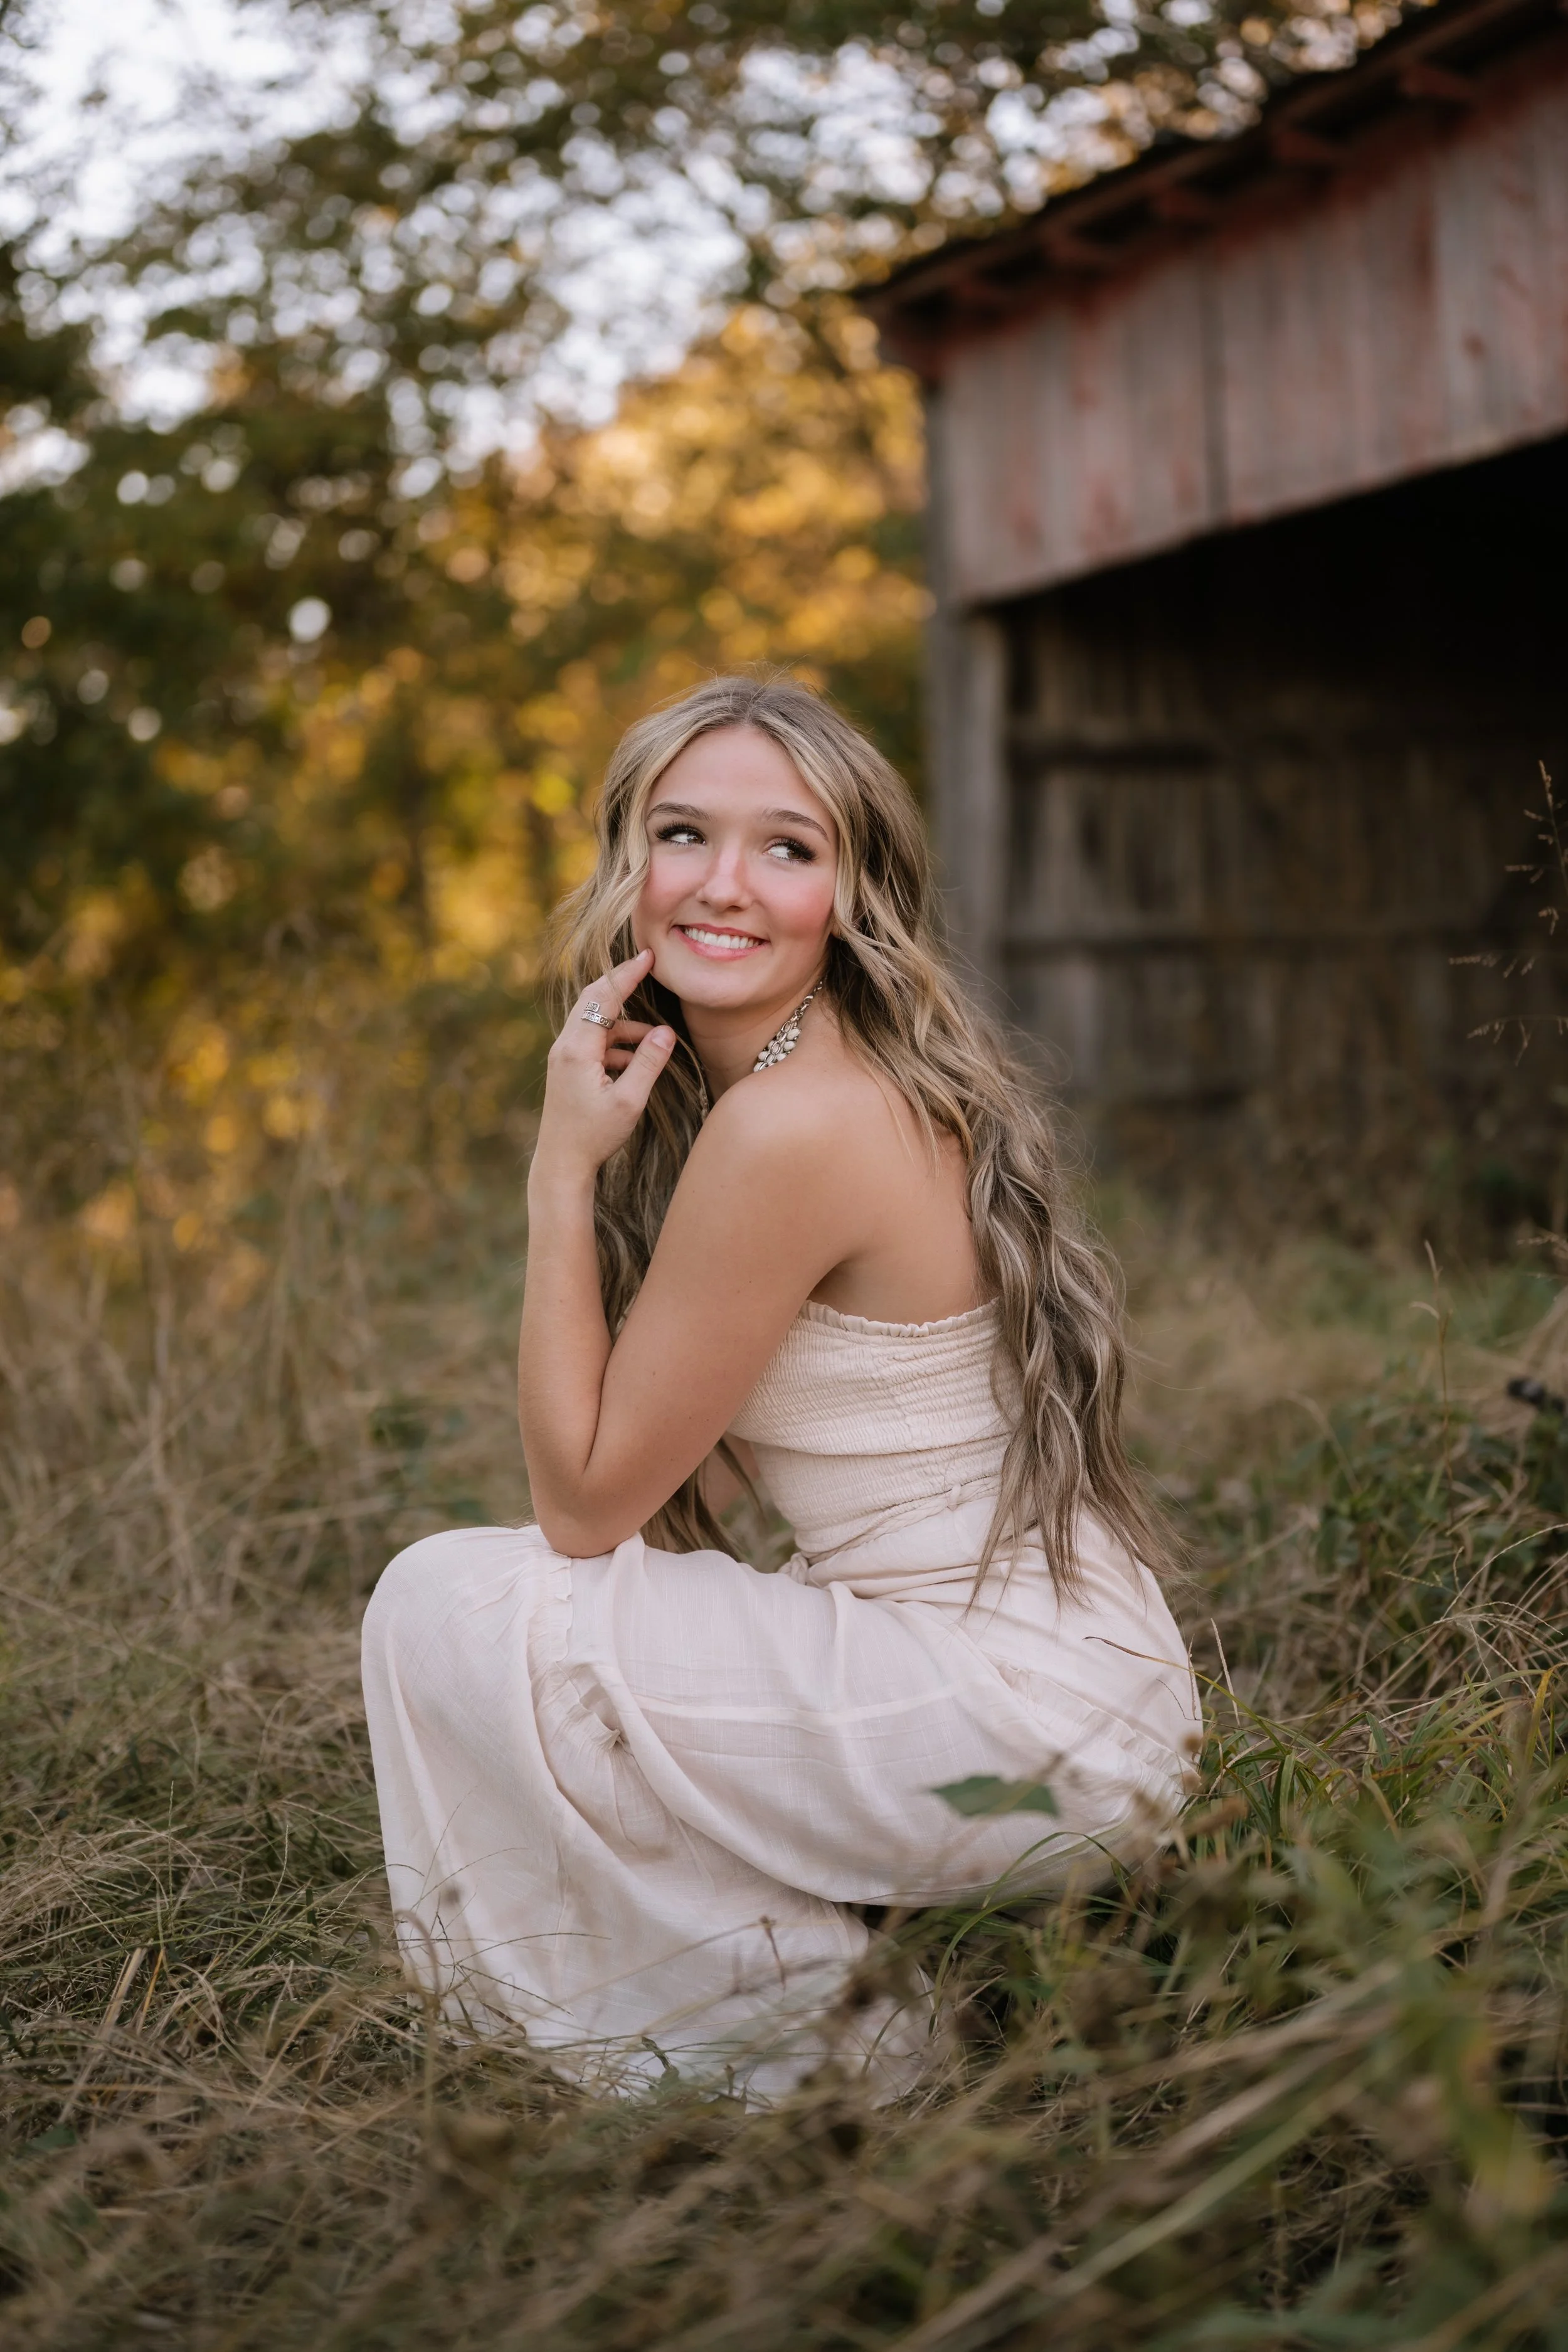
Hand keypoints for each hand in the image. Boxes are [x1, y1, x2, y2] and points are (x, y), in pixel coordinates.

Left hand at [534, 948, 676, 1179]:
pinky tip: (638, 1062)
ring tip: (657, 1041)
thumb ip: (648, 1063)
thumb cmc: (594, 1136)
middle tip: (648, 967)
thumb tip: (666, 1032)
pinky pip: (594, 1042)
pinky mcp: (567, 1067)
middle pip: (593, 999)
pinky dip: (617, 1043)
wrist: (561, 1163)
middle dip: (622, 984)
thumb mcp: (629, 1101)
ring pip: (596, 1023)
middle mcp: (565, 1046)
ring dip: (626, 1025)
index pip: (603, 997)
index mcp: (577, 1049)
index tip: (648, 956)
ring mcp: (563, 1056)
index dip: (627, 975)